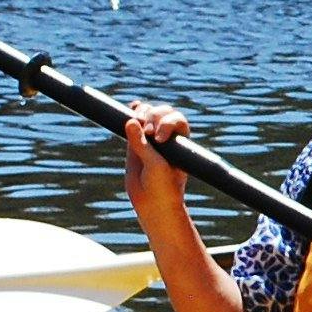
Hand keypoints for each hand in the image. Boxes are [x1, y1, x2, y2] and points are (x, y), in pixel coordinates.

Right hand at [118, 101, 194, 221]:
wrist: (152, 203)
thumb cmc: (163, 186)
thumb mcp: (155, 165)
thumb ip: (143, 144)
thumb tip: (131, 121)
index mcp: (180, 141)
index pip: (177, 120)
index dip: (167, 123)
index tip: (160, 140)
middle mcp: (167, 137)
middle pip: (162, 113)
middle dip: (154, 116)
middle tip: (149, 132)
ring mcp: (151, 138)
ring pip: (148, 115)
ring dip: (143, 113)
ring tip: (136, 122)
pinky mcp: (136, 142)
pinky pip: (134, 124)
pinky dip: (133, 114)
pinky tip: (132, 108)